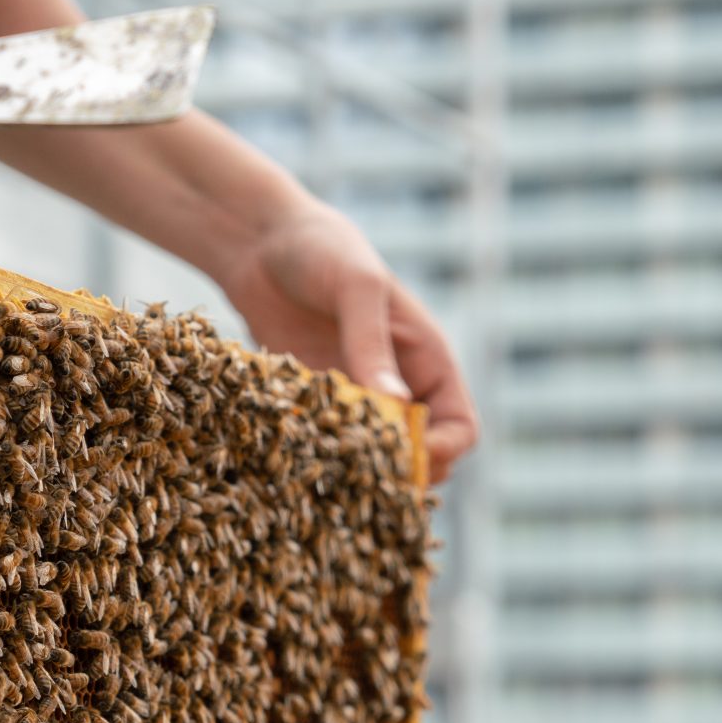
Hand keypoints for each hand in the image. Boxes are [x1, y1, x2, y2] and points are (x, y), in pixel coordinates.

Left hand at [214, 204, 479, 482]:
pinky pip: (326, 444)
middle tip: (361, 480)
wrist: (261, 242)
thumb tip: (396, 407)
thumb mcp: (355, 289)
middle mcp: (399, 387)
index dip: (440, 452)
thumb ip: (371, 345)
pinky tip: (292, 456)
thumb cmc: (322, 251)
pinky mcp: (315, 404)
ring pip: (372, 458)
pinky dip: (318, 456)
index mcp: (428, 361)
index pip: (460, 428)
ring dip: (356, 471)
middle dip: (400, 473)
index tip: (401, 459)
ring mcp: (356, 399)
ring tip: (325, 471)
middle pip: (422, 456)